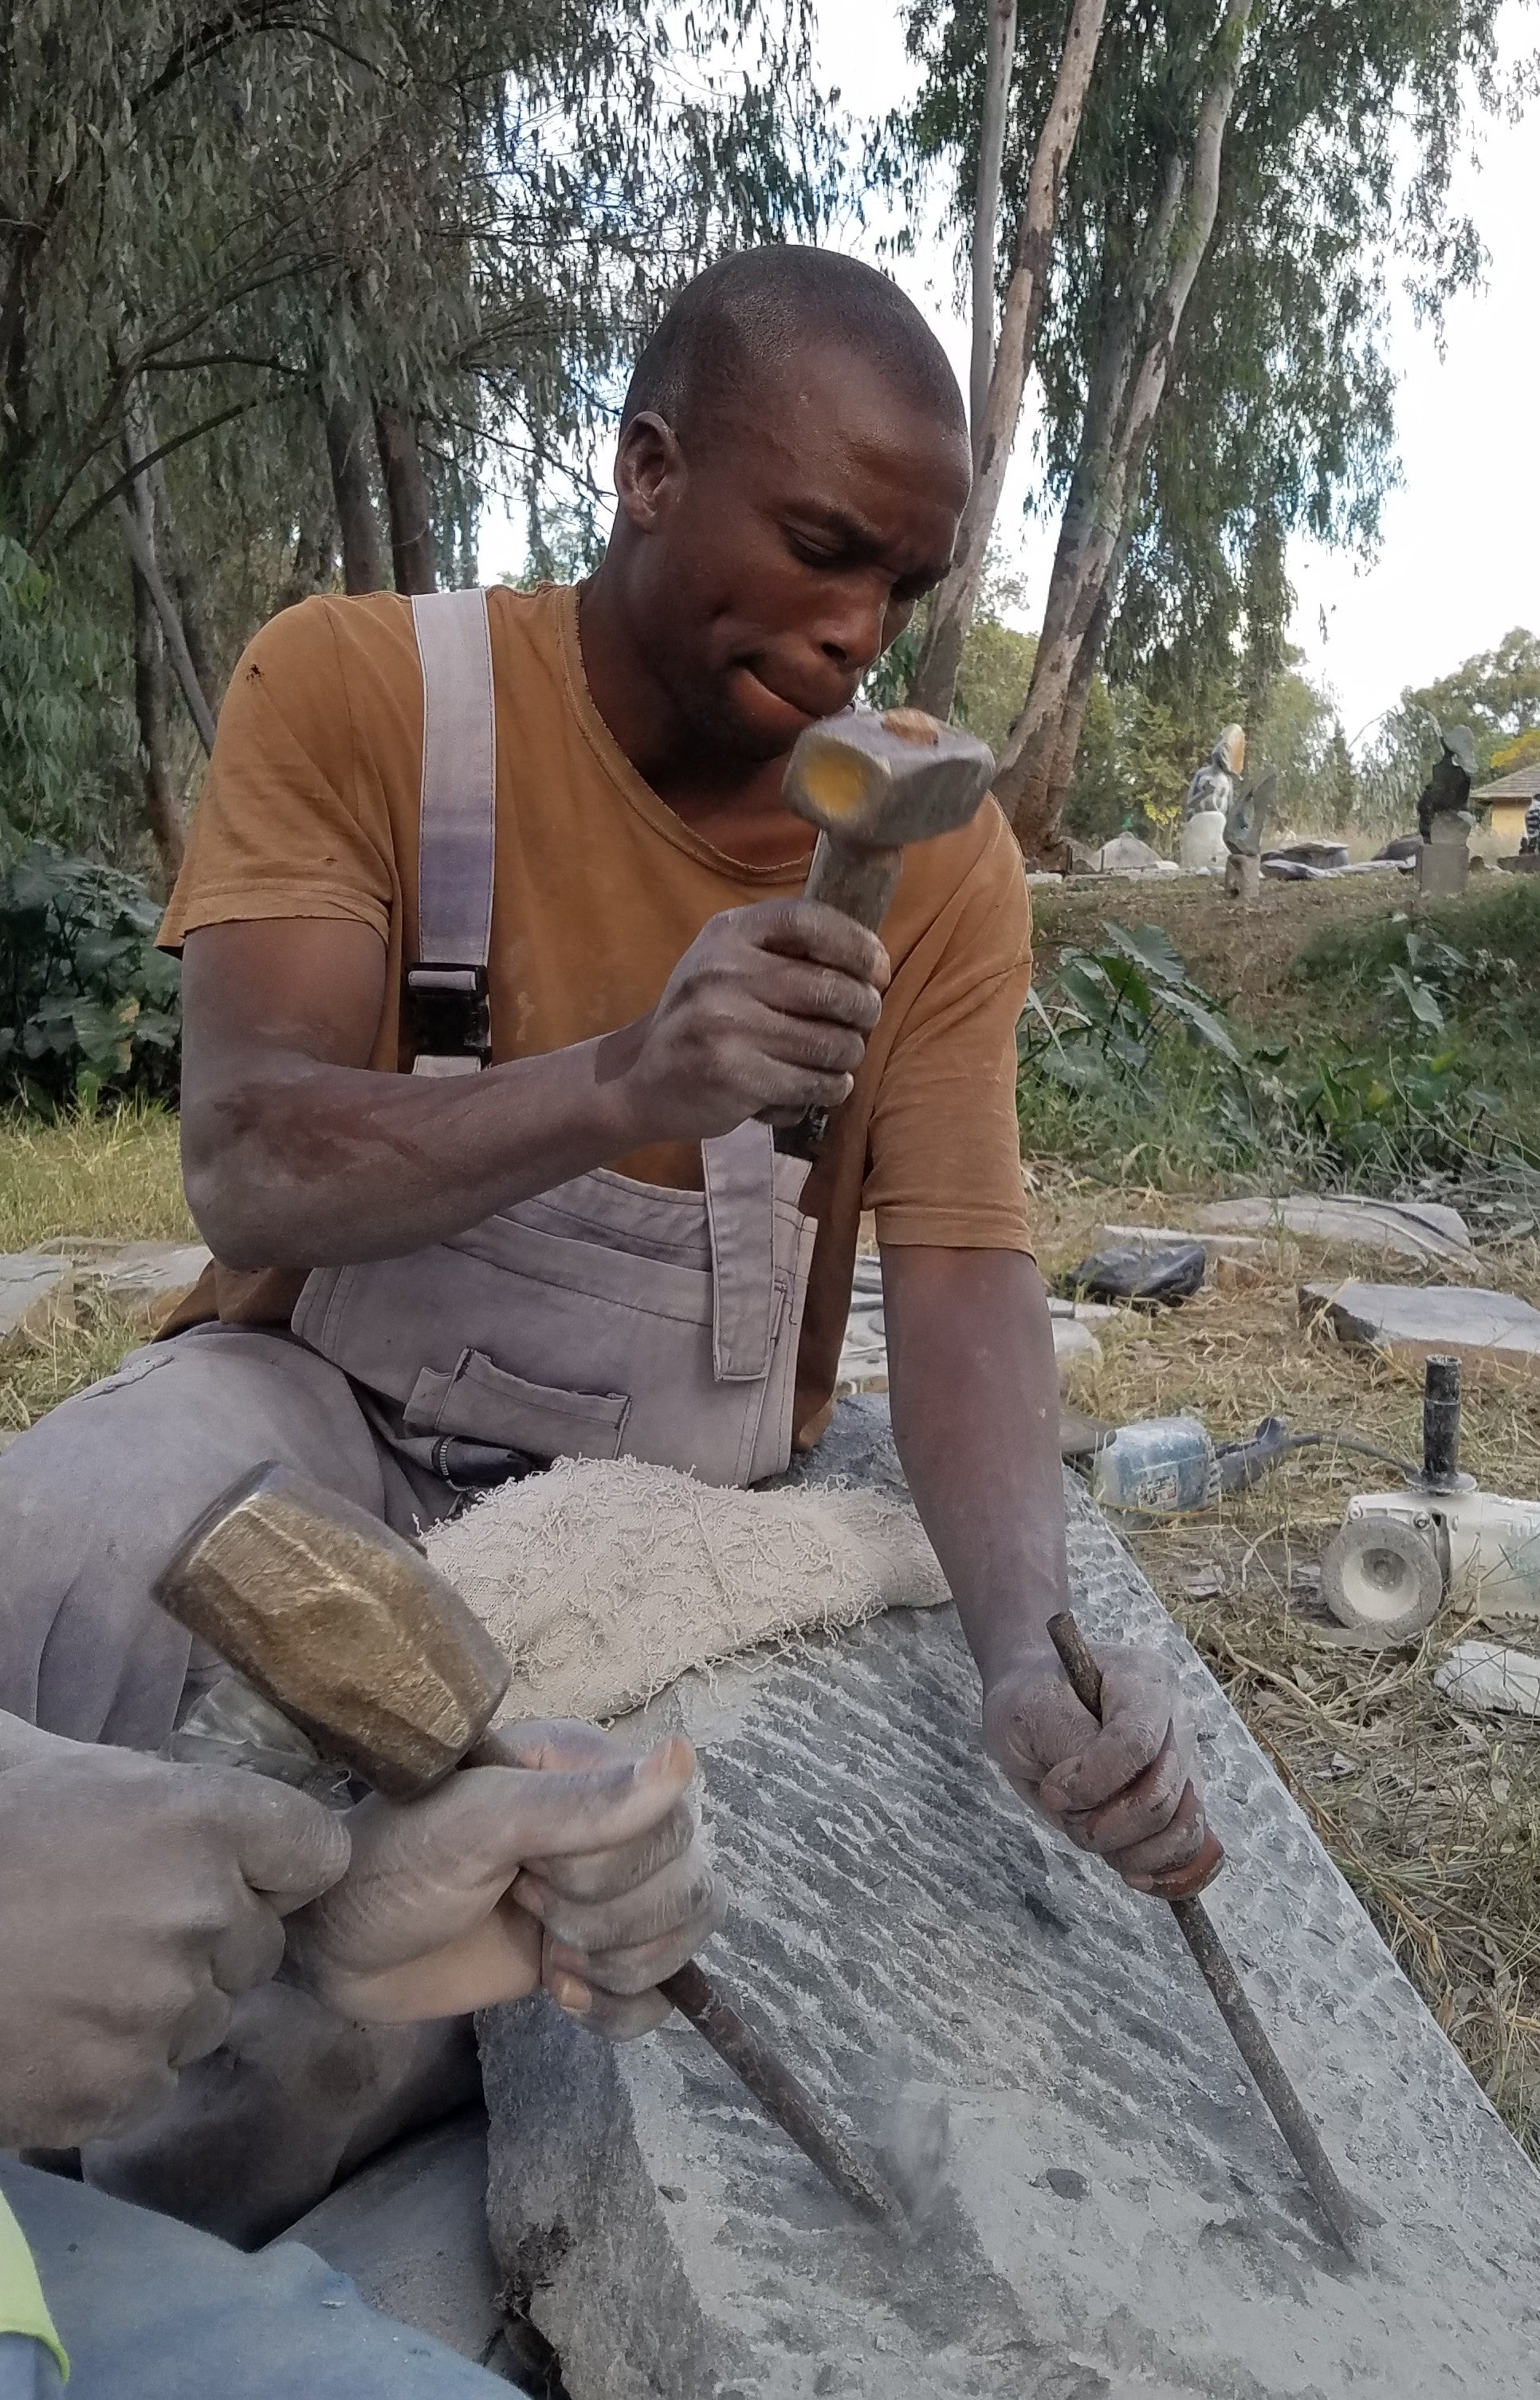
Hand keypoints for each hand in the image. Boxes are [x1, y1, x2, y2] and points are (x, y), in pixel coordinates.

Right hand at [0, 1727, 350, 2147]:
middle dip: (208, 1935)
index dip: (277, 1861)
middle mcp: (202, 1919)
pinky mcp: (113, 2094)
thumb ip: (128, 1772)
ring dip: (160, 2003)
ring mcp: (162, 2016)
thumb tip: (163, 1773)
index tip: (240, 1866)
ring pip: (207, 2017)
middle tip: (119, 1921)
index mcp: (198, 1821)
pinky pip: (151, 2080)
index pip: (315, 1851)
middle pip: (259, 1943)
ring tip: (72, 1975)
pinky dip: (110, 2064)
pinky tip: (49, 2028)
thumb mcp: (36, 1758)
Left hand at [284, 1722, 722, 2038]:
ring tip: (545, 1954)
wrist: (337, 1942)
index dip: (609, 1871)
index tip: (529, 1871)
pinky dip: (617, 2009)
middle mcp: (612, 1825)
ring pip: (681, 1939)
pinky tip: (558, 1995)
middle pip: (686, 1888)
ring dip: (614, 1966)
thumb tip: (684, 1760)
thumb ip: (581, 1803)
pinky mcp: (591, 1957)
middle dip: (604, 1922)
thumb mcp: (478, 1824)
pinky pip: (657, 1995)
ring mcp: (605, 1894)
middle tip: (525, 1905)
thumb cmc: (393, 1862)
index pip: (673, 1828)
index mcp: (593, 1769)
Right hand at [619, 897, 888, 1139]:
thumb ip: (784, 951)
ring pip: (831, 1043)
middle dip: (865, 1010)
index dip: (857, 944)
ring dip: (848, 1057)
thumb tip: (870, 961)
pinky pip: (813, 1084)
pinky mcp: (734, 1076)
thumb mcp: (727, 963)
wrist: (640, 1078)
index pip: (809, 920)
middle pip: (832, 988)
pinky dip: (829, 1089)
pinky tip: (817, 1086)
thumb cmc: (702, 1017)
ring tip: (837, 1059)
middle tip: (863, 1022)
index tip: (876, 971)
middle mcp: (724, 972)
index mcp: (729, 934)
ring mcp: (726, 1025)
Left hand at [982, 1646, 1215, 1895]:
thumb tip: (1095, 1791)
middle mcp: (1177, 1719)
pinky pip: (1192, 1848)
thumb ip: (1069, 1741)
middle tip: (1062, 1810)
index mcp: (1144, 1680)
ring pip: (1181, 1829)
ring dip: (1128, 1850)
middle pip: (1161, 1795)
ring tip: (1087, 1832)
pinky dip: (1166, 1871)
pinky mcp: (1183, 1800)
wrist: (1038, 1707)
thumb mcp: (1030, 1710)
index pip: (1137, 1743)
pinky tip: (1134, 1873)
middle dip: (1104, 1824)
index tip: (1052, 1790)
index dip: (1094, 1782)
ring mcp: (1186, 1761)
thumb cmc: (1032, 1701)